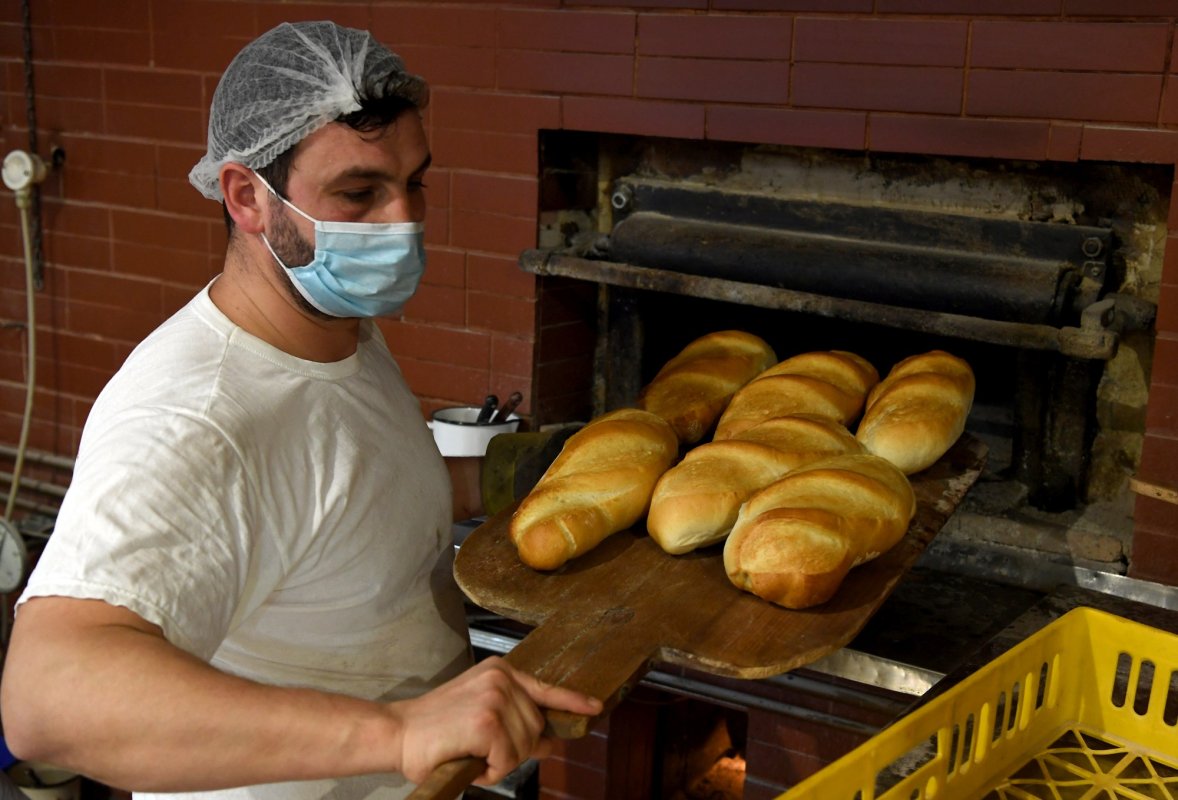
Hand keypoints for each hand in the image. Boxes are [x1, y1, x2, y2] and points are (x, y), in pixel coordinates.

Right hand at [392, 656, 602, 784]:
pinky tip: (468, 758)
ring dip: (499, 762)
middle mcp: (501, 678)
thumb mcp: (480, 716)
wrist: (398, 733)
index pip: (544, 688)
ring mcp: (496, 697)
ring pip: (523, 747)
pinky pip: (507, 760)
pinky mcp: (488, 721)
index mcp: (499, 672)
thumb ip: (514, 722)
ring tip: (470, 751)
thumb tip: (549, 743)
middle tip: (478, 749)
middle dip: (513, 749)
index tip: (594, 707)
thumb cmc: (435, 730)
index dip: (571, 701)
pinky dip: (489, 770)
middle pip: (535, 729)